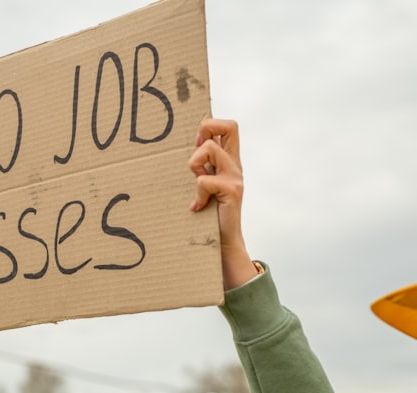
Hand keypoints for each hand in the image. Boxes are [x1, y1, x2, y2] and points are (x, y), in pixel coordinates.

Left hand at [189, 119, 257, 289]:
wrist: (224, 243)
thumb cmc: (209, 214)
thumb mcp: (205, 186)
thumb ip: (201, 169)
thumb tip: (181, 156)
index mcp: (229, 161)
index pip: (228, 127)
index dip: (210, 125)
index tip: (197, 143)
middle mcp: (235, 165)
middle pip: (230, 126)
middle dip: (207, 129)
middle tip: (196, 150)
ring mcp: (235, 177)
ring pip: (208, 148)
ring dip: (194, 164)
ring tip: (196, 186)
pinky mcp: (231, 191)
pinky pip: (204, 180)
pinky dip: (197, 194)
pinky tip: (197, 207)